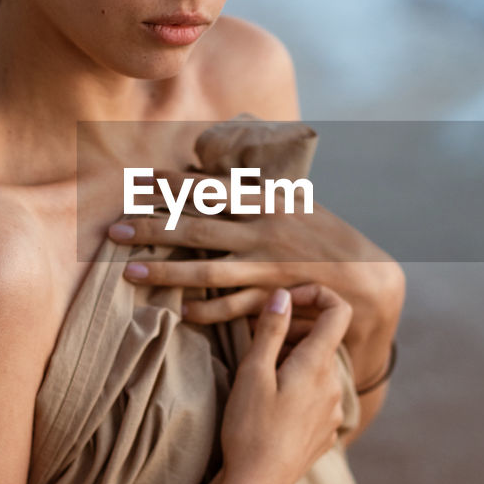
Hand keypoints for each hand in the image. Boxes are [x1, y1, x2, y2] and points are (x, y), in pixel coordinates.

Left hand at [108, 168, 404, 389]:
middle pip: (196, 229)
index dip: (171, 184)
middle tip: (115, 230)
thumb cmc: (325, 236)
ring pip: (205, 272)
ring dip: (164, 274)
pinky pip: (230, 309)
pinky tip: (179, 312)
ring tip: (128, 273)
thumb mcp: (295, 202)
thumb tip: (209, 171)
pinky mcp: (274, 302)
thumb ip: (253, 191)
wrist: (369, 280)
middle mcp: (264, 232)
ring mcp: (268, 269)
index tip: (137, 181)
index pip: (210, 188)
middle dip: (152, 228)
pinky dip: (204, 312)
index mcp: (268, 201)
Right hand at [215, 283, 352, 483]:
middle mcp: (334, 385)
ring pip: (318, 368)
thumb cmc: (250, 429)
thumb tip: (284, 295)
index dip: (317, 294)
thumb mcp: (253, 373)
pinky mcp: (325, 433)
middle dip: (293, 331)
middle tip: (256, 340)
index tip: (287, 300)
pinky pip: (317, 396)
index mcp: (317, 364)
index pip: (338, 311)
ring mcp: (333, 412)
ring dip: (293, 360)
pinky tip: (271, 404)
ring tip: (259, 375)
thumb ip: (271, 330)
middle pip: (323, 340)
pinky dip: (298, 387)